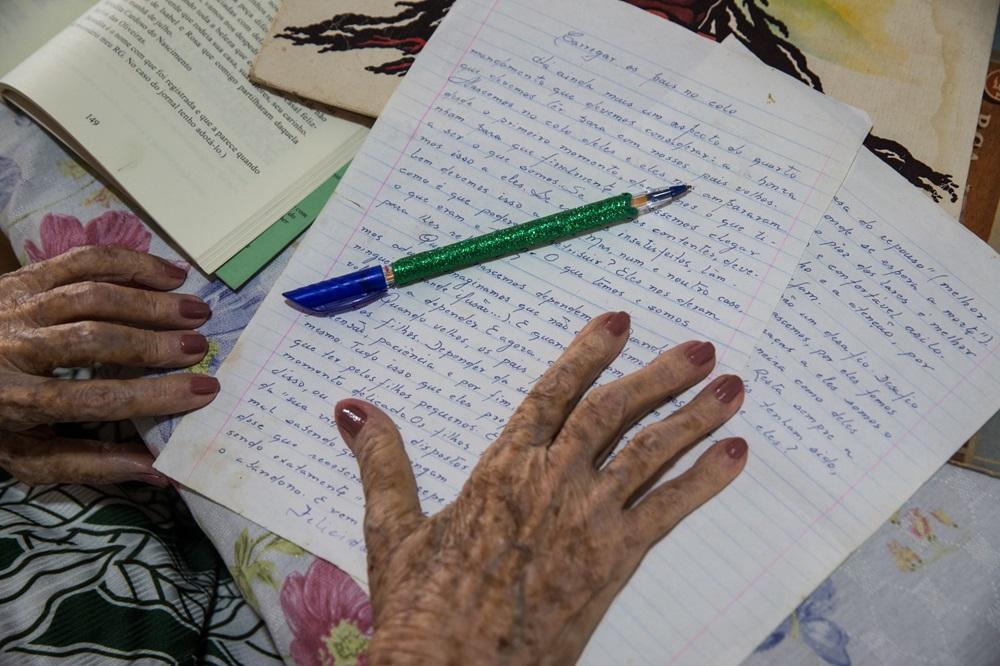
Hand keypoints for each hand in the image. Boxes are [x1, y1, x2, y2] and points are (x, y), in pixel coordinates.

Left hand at [0, 246, 219, 485]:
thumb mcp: (30, 455)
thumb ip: (92, 464)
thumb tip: (162, 472)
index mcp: (12, 401)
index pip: (93, 398)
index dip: (153, 395)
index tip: (203, 391)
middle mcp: (13, 347)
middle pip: (95, 338)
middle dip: (155, 343)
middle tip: (201, 346)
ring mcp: (16, 305)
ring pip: (93, 294)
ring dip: (151, 301)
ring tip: (196, 311)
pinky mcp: (24, 276)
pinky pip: (82, 261)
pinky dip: (131, 263)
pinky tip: (169, 274)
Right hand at [334, 310, 746, 663]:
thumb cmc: (422, 610)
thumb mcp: (392, 529)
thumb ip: (382, 461)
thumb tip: (353, 408)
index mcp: (500, 467)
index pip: (553, 393)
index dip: (588, 353)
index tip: (619, 323)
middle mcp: (550, 482)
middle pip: (614, 412)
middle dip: (661, 376)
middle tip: (701, 348)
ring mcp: (587, 519)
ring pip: (650, 452)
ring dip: (695, 416)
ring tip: (732, 388)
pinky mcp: (614, 561)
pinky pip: (669, 510)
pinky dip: (706, 479)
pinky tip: (735, 455)